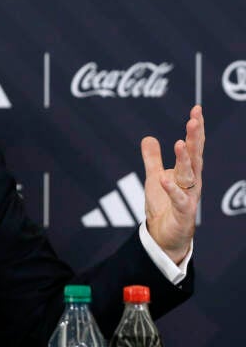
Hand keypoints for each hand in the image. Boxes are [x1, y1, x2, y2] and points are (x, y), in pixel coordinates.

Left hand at [141, 105, 203, 263]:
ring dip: (185, 159)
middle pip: (195, 156)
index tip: (196, 109)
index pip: (193, 147)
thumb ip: (153, 159)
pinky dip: (172, 189)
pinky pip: (179, 200)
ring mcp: (189, 197)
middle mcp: (192, 182)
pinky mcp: (182, 213)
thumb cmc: (164, 207)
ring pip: (190, 175)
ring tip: (181, 143)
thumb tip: (149, 137)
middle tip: (194, 119)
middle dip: (195, 138)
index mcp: (188, 172)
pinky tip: (164, 179)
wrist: (164, 237)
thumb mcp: (155, 178)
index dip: (195, 129)